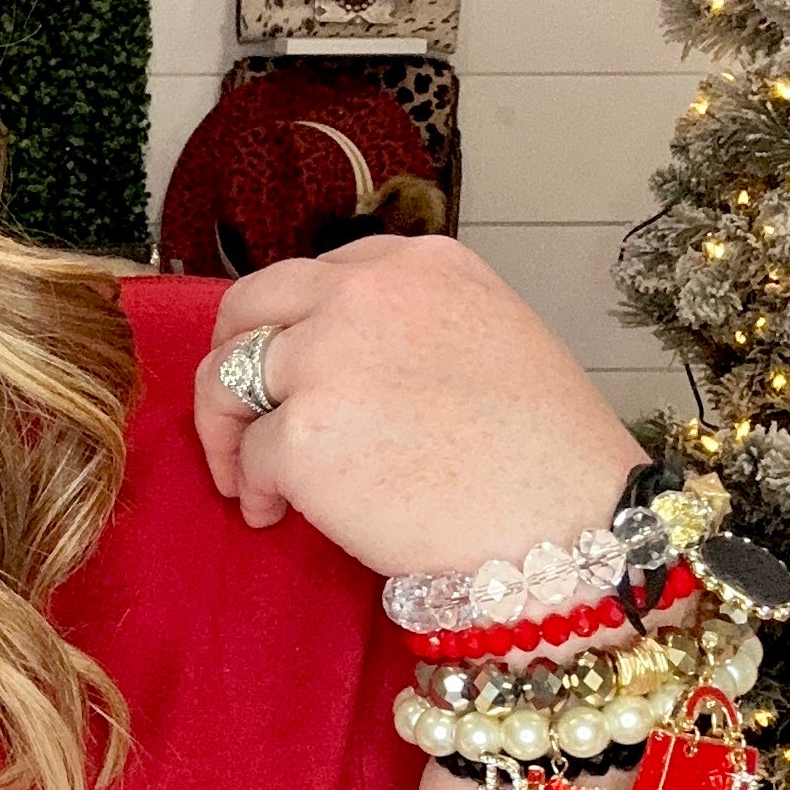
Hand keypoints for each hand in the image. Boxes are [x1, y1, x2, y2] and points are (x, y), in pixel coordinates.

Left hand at [193, 235, 644, 579]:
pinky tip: (279, 516)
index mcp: (418, 264)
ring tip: (249, 480)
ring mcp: (326, 359)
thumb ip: (411, 324)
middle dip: (228, 360)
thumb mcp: (490, 336)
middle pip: (248, 306)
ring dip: (224, 431)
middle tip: (233, 416)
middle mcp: (364, 293)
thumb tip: (341, 360)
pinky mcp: (301, 433)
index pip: (315, 276)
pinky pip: (247, 458)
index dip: (288, 330)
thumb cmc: (545, 455)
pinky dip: (255, 491)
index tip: (288, 374)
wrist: (566, 525)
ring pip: (225, 378)